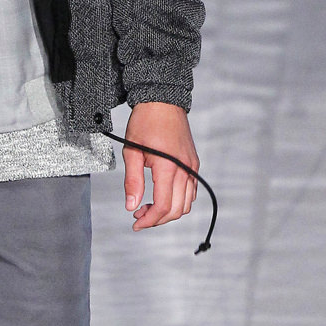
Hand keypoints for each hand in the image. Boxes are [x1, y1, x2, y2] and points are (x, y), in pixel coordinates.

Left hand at [121, 102, 198, 230]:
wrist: (163, 102)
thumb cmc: (146, 122)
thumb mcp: (131, 152)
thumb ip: (132, 181)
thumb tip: (131, 206)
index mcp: (168, 166)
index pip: (164, 206)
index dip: (149, 220)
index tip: (136, 223)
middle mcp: (185, 168)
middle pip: (177, 210)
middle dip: (158, 219)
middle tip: (138, 215)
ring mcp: (192, 167)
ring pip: (187, 203)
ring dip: (168, 211)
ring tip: (148, 206)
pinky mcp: (194, 163)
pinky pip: (191, 191)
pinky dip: (178, 200)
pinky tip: (161, 195)